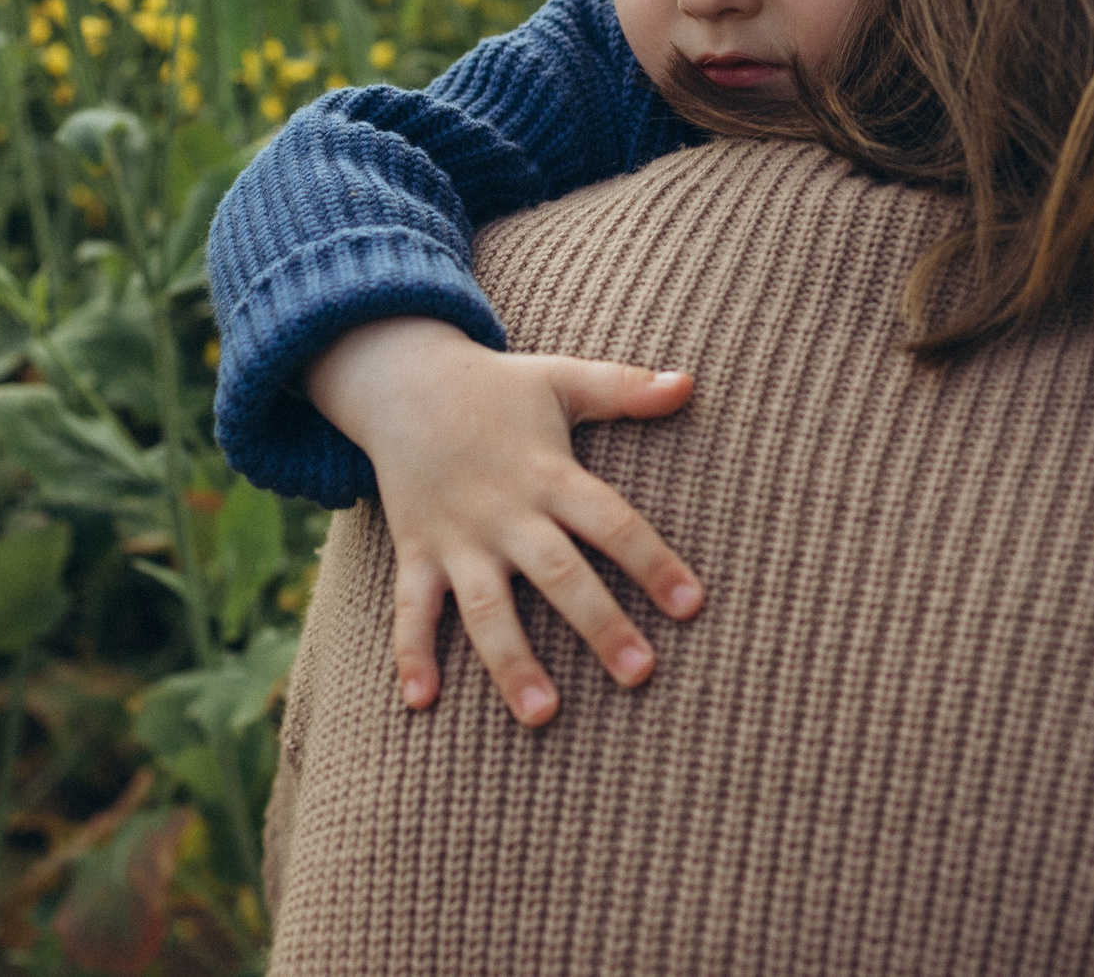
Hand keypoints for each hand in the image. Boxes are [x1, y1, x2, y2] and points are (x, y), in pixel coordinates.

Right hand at [308, 317, 705, 725]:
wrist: (400, 380)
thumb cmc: (497, 388)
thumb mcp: (562, 379)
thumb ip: (624, 388)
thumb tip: (688, 383)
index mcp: (550, 474)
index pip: (612, 522)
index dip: (653, 562)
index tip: (693, 606)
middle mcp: (505, 512)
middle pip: (559, 573)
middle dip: (599, 624)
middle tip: (640, 673)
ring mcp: (457, 537)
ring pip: (485, 607)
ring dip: (511, 661)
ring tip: (543, 715)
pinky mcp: (416, 552)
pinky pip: (410, 609)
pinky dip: (412, 653)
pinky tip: (422, 703)